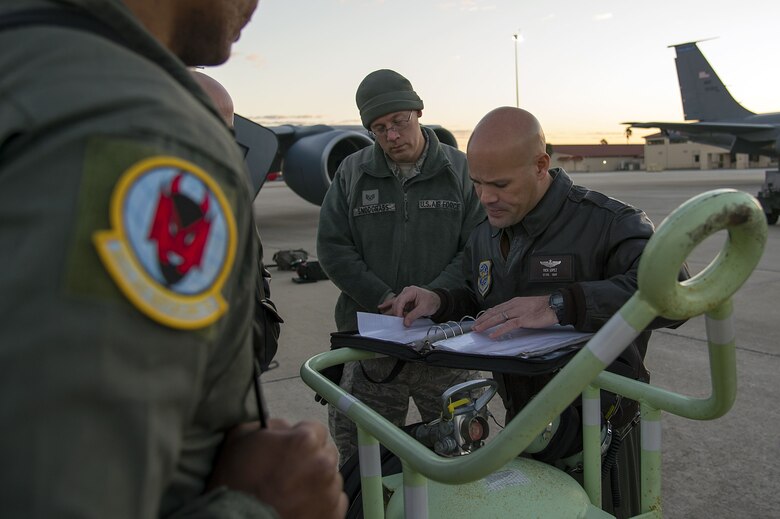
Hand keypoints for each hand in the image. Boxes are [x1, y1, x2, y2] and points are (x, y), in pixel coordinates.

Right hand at [208, 419, 346, 518]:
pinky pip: (334, 503)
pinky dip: (321, 504)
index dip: (301, 440)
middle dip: (311, 460)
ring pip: (330, 479)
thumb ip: (273, 425)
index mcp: (305, 440)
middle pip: (326, 454)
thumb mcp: (242, 436)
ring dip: (316, 482)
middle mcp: (323, 464)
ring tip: (292, 493)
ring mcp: (330, 492)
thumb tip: (287, 427)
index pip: (317, 430)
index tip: (291, 451)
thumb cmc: (235, 483)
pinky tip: (299, 506)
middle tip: (289, 474)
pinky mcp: (332, 515)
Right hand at [377, 285, 440, 326]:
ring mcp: (405, 296)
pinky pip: (396, 303)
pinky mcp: (405, 300)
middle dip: (395, 312)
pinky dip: (389, 306)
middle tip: (394, 322)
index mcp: (411, 291)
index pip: (400, 301)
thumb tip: (405, 322)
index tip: (399, 319)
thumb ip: (413, 315)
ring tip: (383, 315)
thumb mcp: (423, 309)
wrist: (437, 300)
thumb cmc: (431, 301)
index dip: (398, 311)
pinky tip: (382, 307)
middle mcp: (406, 292)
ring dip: (390, 310)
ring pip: (395, 303)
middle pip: (397, 303)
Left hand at [472, 295, 556, 338]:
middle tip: (474, 326)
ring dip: (487, 324)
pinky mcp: (524, 319)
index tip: (479, 319)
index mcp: (514, 302)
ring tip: (478, 329)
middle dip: (483, 319)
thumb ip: (517, 310)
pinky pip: (509, 325)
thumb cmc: (543, 307)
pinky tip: (493, 335)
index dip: (486, 314)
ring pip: (498, 317)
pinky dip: (500, 330)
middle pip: (494, 312)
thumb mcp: (526, 306)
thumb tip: (509, 318)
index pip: (496, 308)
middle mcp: (514, 305)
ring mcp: (518, 312)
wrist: (555, 305)